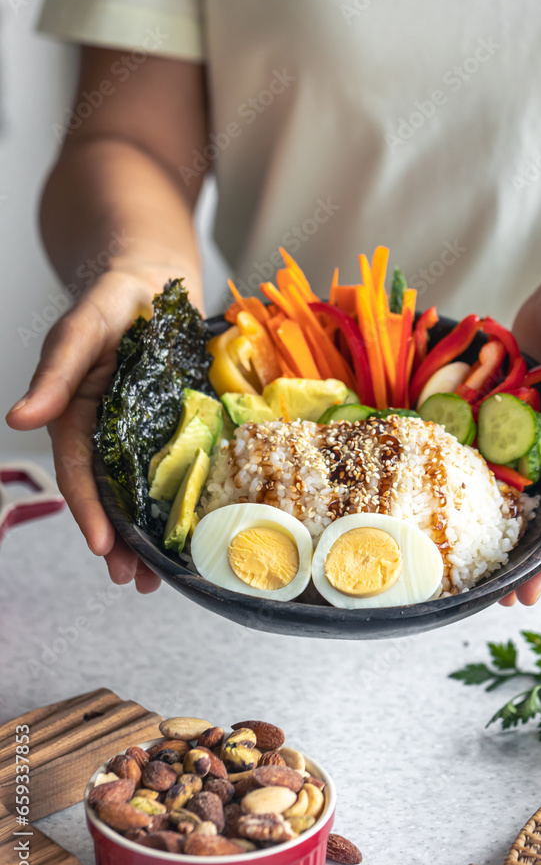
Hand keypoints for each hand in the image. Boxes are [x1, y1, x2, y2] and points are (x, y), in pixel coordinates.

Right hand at [6, 270, 163, 591]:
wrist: (156, 283)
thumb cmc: (112, 300)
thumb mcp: (82, 329)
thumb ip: (56, 372)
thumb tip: (18, 418)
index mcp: (79, 417)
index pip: (80, 472)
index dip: (88, 511)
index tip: (103, 548)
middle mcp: (111, 434)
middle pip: (112, 497)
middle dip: (123, 542)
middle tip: (138, 581)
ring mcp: (146, 435)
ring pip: (146, 494)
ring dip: (151, 536)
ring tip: (162, 577)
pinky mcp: (180, 430)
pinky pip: (182, 472)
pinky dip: (186, 503)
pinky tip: (198, 531)